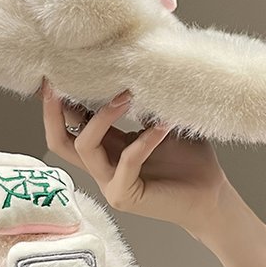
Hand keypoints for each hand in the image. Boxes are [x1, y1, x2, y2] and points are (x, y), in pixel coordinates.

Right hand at [37, 79, 265, 266]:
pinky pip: (126, 162)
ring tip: (126, 95)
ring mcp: (110, 184)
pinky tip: (164, 126)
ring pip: (85, 147)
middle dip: (52, 111)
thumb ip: (142, 106)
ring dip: (102, 117)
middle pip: (59, 141)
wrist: (213, 197)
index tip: (57, 71)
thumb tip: (130, 69)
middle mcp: (103, 167)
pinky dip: (144, 140)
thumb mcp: (161, 124)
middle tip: (56, 83)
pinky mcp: (124, 196)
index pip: (71, 125)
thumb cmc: (191, 162)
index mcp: (108, 149)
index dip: (60, 102)